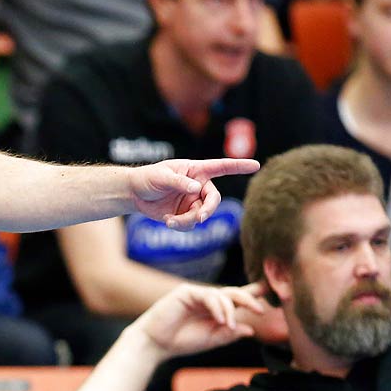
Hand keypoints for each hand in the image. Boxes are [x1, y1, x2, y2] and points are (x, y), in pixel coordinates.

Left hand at [129, 157, 259, 228]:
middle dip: (208, 210)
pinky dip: (180, 226)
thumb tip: (197, 188)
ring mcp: (193, 201)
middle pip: (214, 200)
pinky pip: (191, 225)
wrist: (134, 194)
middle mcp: (198, 186)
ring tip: (169, 221)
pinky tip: (167, 221)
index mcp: (196, 170)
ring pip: (202, 215)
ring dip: (188, 221)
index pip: (221, 167)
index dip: (239, 166)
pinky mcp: (185, 215)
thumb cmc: (148, 178)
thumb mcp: (161, 176)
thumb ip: (179, 182)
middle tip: (200, 218)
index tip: (256, 165)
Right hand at [134, 281, 267, 358]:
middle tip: (261, 309)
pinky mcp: (187, 292)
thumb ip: (230, 334)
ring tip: (229, 325)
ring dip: (230, 310)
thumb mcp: (212, 340)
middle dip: (250, 299)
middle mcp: (208, 300)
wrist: (155, 344)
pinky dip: (217, 307)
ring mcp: (197, 294)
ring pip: (223, 295)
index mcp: (216, 310)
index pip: (237, 299)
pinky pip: (208, 295)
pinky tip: (221, 319)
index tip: (271, 290)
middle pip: (234, 293)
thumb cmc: (181, 342)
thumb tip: (250, 329)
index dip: (254, 294)